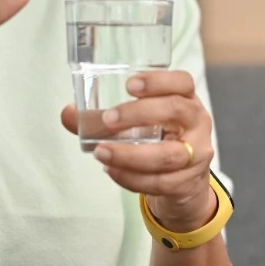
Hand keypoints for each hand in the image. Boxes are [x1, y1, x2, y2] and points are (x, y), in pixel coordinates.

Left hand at [59, 71, 216, 230]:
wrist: (183, 184)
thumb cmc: (158, 142)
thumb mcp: (137, 125)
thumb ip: (101, 118)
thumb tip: (68, 113)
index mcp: (186, 100)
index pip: (182, 83)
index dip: (159, 81)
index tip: (130, 85)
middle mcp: (197, 123)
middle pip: (176, 111)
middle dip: (139, 114)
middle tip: (108, 119)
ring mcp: (196, 154)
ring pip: (168, 154)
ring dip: (130, 154)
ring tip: (101, 152)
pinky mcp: (187, 182)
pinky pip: (160, 182)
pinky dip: (132, 178)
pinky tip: (112, 171)